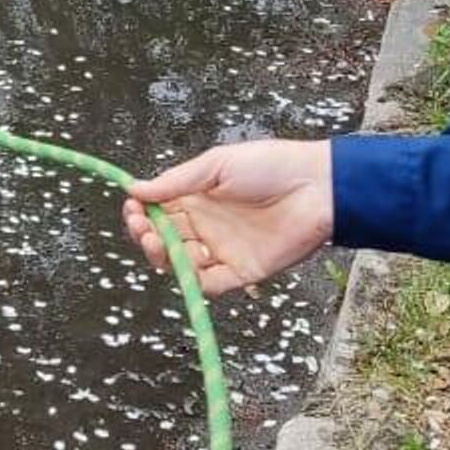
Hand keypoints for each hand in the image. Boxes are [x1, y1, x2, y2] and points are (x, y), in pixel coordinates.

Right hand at [122, 138, 334, 296]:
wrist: (317, 188)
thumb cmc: (271, 167)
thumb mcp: (216, 165)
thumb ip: (176, 182)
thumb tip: (135, 188)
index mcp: (199, 198)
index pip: (159, 211)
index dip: (142, 212)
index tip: (132, 207)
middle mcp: (207, 226)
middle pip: (165, 239)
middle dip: (146, 234)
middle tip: (142, 226)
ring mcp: (223, 250)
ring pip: (181, 263)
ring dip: (162, 256)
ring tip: (157, 241)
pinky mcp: (241, 272)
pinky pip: (210, 284)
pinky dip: (193, 281)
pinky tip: (184, 264)